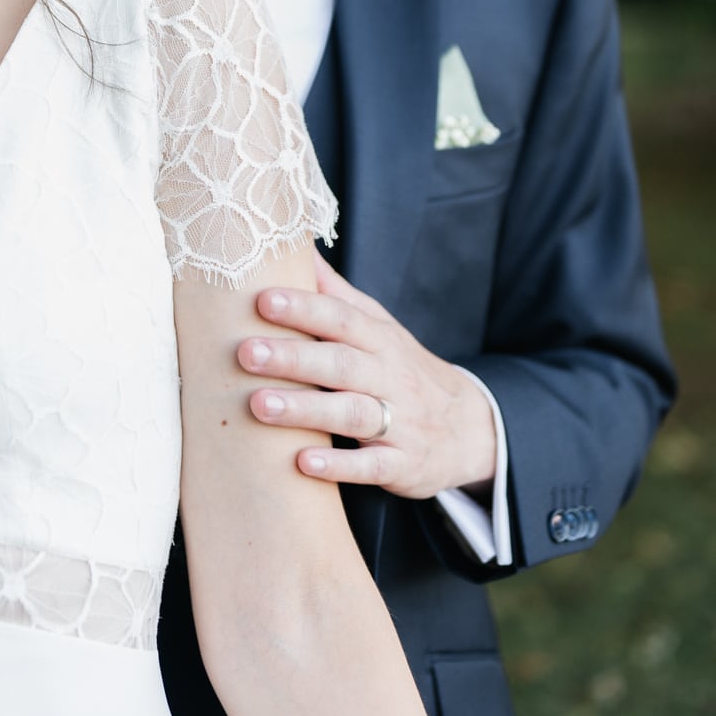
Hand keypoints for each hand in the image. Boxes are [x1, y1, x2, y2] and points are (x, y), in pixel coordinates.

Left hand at [237, 253, 496, 498]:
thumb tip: (295, 249)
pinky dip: (339, 465)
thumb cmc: (404, 370)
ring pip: (352, 412)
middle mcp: (391, 376)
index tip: (261, 299)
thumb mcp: (379, 327)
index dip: (303, 307)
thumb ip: (336, 294)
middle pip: (341, 362)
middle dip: (292, 357)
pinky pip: (373, 466)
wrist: (470, 429)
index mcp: (379, 339)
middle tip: (245, 352)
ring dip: (305, 409)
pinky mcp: (404, 464)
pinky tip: (302, 463)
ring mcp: (401, 421)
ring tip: (258, 405)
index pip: (341, 317)